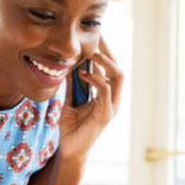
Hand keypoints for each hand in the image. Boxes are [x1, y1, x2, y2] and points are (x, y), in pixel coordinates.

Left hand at [58, 35, 121, 163]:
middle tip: (94, 36)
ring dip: (105, 62)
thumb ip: (71, 84)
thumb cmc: (70, 127)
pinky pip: (105, 91)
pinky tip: (82, 74)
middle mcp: (113, 98)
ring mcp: (112, 106)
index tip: (93, 34)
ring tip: (91, 52)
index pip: (110, 66)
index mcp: (106, 93)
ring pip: (118, 76)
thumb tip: (66, 64)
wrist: (69, 150)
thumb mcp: (68, 99)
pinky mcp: (106, 114)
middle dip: (107, 50)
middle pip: (117, 67)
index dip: (103, 50)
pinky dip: (95, 79)